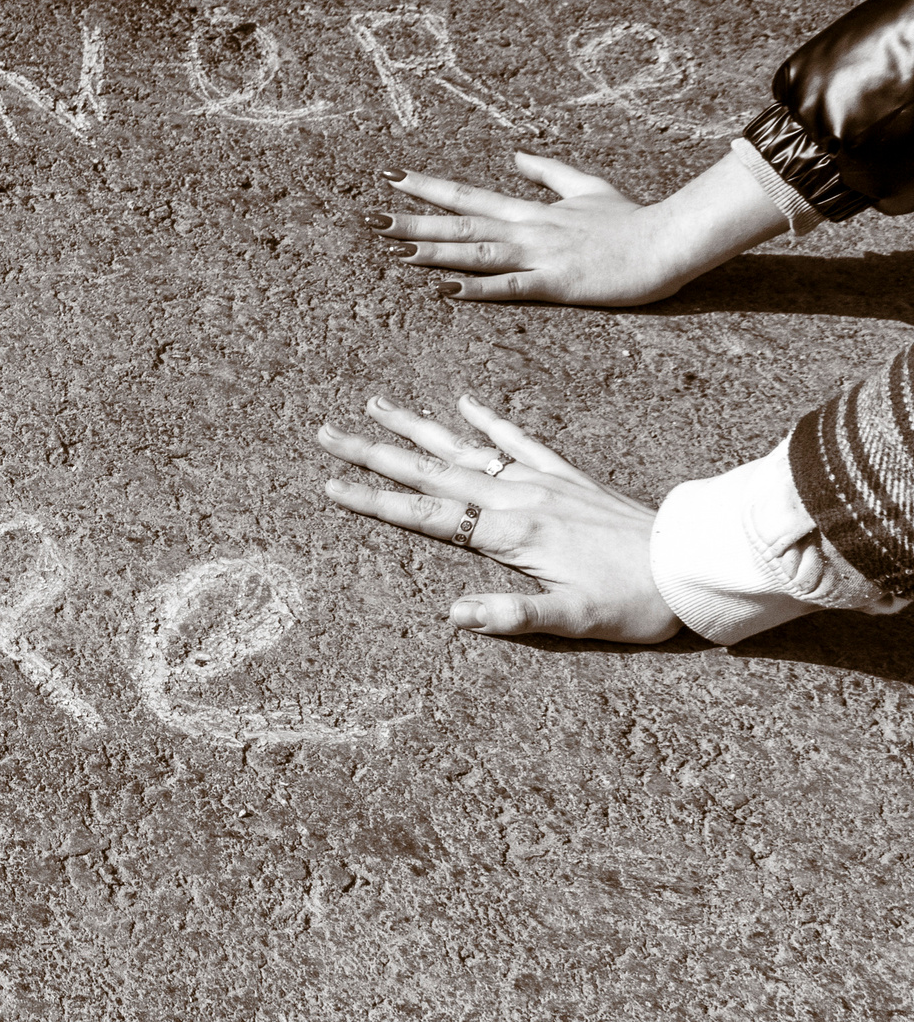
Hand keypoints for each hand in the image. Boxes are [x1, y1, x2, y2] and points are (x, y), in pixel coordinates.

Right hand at [317, 395, 680, 643]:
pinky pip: (520, 440)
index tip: (330, 485)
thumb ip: (512, 616)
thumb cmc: (635, 600)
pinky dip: (489, 420)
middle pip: (432, 471)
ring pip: (465, 448)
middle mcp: (518, 497)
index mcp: (511, 532)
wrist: (693, 565)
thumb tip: (453, 616)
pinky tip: (462, 401)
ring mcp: (542, 481)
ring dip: (417, 426)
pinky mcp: (567, 477)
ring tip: (376, 403)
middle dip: (375, 452)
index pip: (427, 514)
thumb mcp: (574, 619)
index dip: (374, 501)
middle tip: (327, 432)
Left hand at [365, 148, 788, 305]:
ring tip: (393, 250)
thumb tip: (516, 154)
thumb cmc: (633, 219)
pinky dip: (476, 288)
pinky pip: (510, 286)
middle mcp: (527, 230)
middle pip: (460, 224)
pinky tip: (445, 289)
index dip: (426, 187)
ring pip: (476, 253)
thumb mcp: (588, 187)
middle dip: (412, 222)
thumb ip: (549, 171)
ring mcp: (540, 255)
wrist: (670, 240)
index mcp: (529, 211)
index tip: (389, 177)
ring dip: (433, 252)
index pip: (467, 195)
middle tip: (368, 218)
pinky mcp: (557, 282)